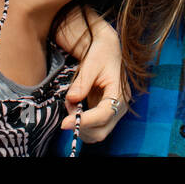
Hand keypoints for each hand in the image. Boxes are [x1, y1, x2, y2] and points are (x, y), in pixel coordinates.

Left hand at [60, 25, 128, 142]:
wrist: (107, 50)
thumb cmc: (101, 53)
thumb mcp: (91, 62)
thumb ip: (82, 83)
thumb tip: (72, 100)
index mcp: (120, 92)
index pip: (104, 114)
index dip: (84, 121)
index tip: (64, 123)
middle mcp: (120, 106)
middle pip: (101, 131)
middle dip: (81, 127)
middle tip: (67, 110)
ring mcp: (114, 112)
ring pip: (97, 133)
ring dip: (80, 126)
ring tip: (72, 105)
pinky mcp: (106, 114)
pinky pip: (93, 128)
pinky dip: (81, 124)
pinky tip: (76, 109)